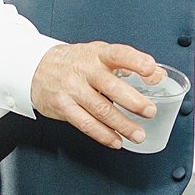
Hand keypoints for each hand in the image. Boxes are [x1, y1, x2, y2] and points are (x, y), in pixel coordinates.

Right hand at [31, 42, 163, 149]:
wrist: (36, 66)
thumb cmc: (75, 62)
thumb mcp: (100, 54)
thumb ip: (129, 64)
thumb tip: (159, 75)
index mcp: (98, 54)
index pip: (119, 54)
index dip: (136, 62)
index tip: (151, 71)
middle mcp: (85, 70)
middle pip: (111, 87)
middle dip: (134, 102)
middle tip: (150, 112)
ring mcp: (72, 88)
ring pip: (101, 110)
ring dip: (122, 125)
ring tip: (138, 134)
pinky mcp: (63, 106)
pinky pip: (85, 124)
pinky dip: (103, 135)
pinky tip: (116, 140)